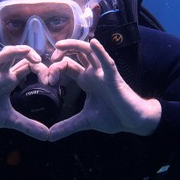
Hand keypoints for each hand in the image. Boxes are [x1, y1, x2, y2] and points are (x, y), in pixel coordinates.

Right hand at [0, 45, 49, 139]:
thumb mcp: (10, 121)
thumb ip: (28, 125)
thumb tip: (47, 135)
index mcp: (8, 80)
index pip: (26, 66)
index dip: (40, 68)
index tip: (51, 79)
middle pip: (14, 55)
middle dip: (28, 53)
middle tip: (40, 60)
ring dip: (12, 53)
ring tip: (24, 50)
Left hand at [47, 38, 161, 140]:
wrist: (133, 122)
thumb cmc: (113, 116)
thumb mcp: (84, 121)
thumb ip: (67, 127)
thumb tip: (49, 136)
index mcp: (86, 79)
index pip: (67, 65)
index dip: (55, 69)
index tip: (47, 81)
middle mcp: (93, 73)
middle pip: (76, 53)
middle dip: (61, 53)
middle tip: (50, 60)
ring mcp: (103, 73)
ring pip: (89, 51)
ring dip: (74, 45)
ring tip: (60, 46)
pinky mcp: (114, 77)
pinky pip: (107, 62)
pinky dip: (101, 51)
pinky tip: (93, 43)